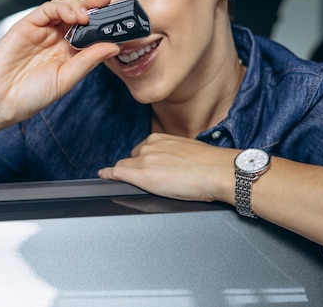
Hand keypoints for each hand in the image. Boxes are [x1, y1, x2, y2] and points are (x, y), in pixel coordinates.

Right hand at [0, 0, 120, 124]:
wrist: (1, 101)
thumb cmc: (30, 95)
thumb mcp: (66, 79)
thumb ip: (88, 60)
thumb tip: (113, 47)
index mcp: (69, 52)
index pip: (90, 31)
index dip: (104, 23)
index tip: (119, 20)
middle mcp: (57, 38)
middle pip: (78, 14)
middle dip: (94, 6)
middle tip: (108, 2)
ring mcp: (42, 30)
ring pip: (64, 7)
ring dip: (78, 6)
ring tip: (88, 15)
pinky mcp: (27, 25)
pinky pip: (46, 9)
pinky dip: (62, 8)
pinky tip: (73, 16)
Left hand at [99, 133, 238, 202]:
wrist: (218, 171)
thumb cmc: (211, 165)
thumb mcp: (188, 152)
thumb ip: (174, 154)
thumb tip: (173, 164)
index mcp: (162, 139)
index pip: (143, 149)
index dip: (141, 160)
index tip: (141, 164)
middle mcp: (150, 145)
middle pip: (133, 158)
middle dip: (136, 167)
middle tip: (148, 179)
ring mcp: (145, 159)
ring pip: (125, 166)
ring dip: (126, 173)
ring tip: (131, 182)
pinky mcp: (142, 174)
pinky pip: (118, 172)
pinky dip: (109, 174)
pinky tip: (104, 176)